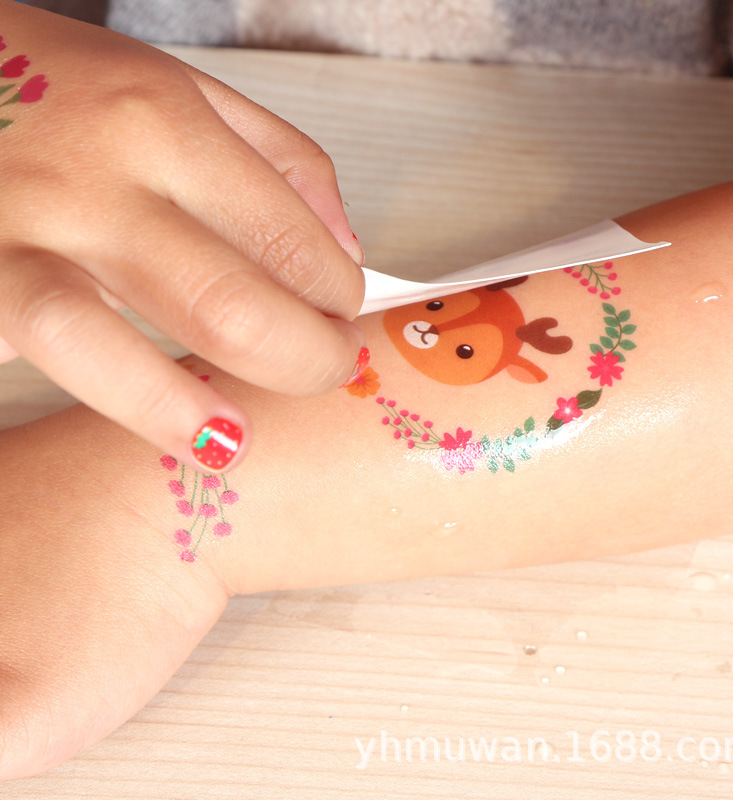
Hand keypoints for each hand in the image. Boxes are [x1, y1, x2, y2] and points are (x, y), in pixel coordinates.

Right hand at [0, 2, 365, 469]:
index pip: (289, 239)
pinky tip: (165, 425)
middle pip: (232, 306)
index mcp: (160, 119)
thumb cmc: (50, 89)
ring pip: (117, 347)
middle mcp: (92, 177)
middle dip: (305, 360)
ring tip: (240, 438)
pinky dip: (125, 401)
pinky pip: (63, 355)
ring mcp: (20, 236)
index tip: (343, 313)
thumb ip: (276, 156)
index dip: (336, 296)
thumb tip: (344, 247)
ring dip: (201, 408)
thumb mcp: (172, 85)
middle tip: (325, 368)